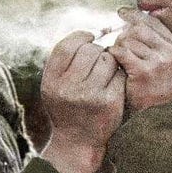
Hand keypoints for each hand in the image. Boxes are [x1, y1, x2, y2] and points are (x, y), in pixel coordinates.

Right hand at [40, 32, 125, 172]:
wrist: (77, 141)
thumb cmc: (66, 106)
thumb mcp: (54, 84)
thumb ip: (65, 59)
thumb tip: (95, 31)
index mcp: (52, 80)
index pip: (68, 45)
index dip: (82, 36)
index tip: (89, 38)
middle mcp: (69, 87)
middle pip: (90, 50)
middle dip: (97, 51)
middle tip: (96, 62)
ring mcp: (91, 95)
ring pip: (107, 59)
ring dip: (109, 62)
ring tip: (103, 74)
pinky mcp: (110, 102)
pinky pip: (119, 74)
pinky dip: (117, 76)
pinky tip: (111, 85)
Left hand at [107, 7, 171, 113]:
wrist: (156, 117)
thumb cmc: (155, 90)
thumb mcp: (163, 63)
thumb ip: (153, 43)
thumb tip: (133, 18)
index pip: (153, 22)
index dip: (135, 15)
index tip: (122, 13)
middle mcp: (170, 52)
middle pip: (139, 28)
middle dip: (124, 33)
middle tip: (117, 43)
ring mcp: (158, 61)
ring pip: (128, 39)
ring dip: (118, 46)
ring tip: (118, 59)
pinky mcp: (143, 71)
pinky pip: (120, 52)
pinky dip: (112, 55)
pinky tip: (113, 63)